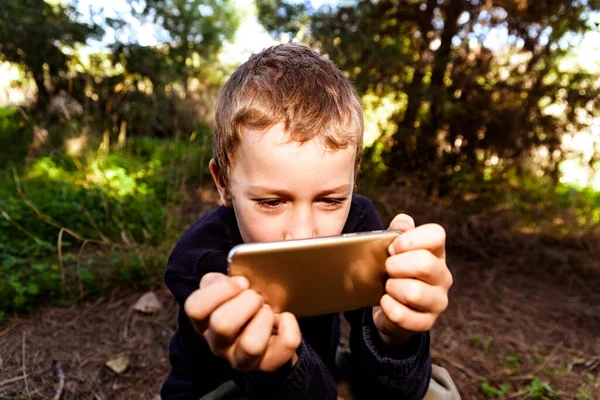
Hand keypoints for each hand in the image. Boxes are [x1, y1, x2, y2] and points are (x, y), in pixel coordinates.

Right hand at [184, 273, 300, 371]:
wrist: (268, 333)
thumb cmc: (244, 303)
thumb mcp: (229, 288)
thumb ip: (226, 276)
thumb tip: (238, 272)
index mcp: (204, 320)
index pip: (194, 307)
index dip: (220, 290)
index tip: (241, 281)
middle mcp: (217, 343)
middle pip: (223, 324)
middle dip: (246, 303)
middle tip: (257, 297)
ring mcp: (240, 359)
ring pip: (251, 345)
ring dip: (265, 319)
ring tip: (269, 311)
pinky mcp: (266, 365)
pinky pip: (284, 346)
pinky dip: (290, 327)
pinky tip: (286, 318)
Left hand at [373, 214, 452, 345]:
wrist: (389, 307)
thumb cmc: (393, 271)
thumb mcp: (392, 248)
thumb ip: (397, 230)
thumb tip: (403, 223)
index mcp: (436, 252)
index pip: (436, 234)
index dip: (409, 239)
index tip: (392, 247)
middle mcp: (442, 276)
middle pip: (424, 263)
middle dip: (396, 265)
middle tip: (387, 268)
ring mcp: (438, 301)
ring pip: (414, 292)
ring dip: (392, 287)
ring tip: (387, 287)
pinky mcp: (427, 322)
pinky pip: (404, 316)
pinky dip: (388, 308)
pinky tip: (385, 302)